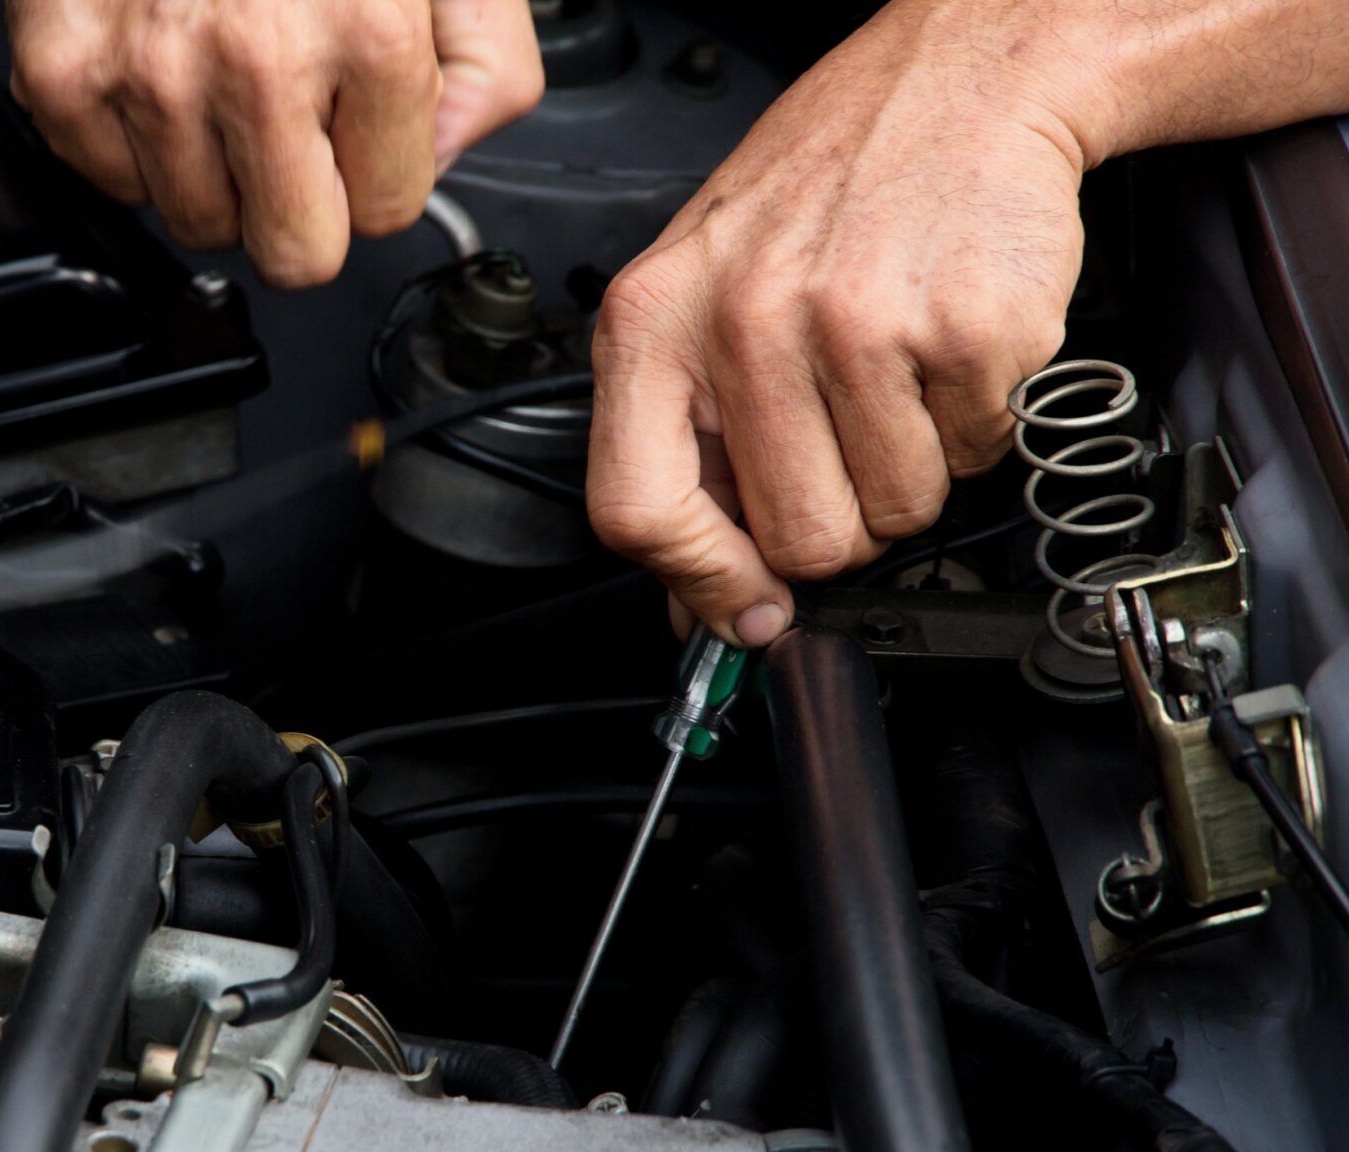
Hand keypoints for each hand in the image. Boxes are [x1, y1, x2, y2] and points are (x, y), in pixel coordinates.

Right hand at [6, 0, 543, 288]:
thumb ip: (484, 68)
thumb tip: (441, 158)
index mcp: (368, 31)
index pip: (386, 213)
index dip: (377, 167)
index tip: (357, 113)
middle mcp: (257, 60)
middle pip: (294, 254)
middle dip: (304, 203)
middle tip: (293, 120)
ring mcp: (152, 70)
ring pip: (199, 223)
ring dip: (215, 166)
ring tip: (219, 67)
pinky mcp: (64, 68)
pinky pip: (108, 180)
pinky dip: (133, 136)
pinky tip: (160, 63)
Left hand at [585, 3, 1097, 645]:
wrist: (959, 83)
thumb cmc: (825, 190)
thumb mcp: (701, 296)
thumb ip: (683, 443)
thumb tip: (700, 597)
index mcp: (653, 321)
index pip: (637, 512)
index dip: (699, 584)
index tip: (747, 608)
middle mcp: (745, 322)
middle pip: (798, 539)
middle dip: (840, 519)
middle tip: (847, 438)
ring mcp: (858, 327)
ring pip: (895, 513)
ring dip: (912, 468)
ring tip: (895, 372)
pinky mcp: (966, 331)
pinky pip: (976, 455)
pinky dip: (974, 419)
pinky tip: (943, 343)